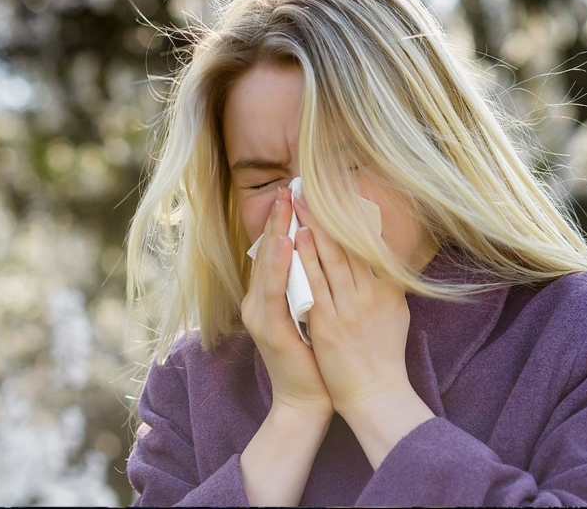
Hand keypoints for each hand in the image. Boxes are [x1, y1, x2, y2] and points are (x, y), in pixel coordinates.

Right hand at [241, 186, 332, 418]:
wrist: (308, 399)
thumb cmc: (316, 358)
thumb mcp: (313, 313)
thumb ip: (313, 285)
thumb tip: (329, 253)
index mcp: (268, 296)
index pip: (274, 251)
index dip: (282, 221)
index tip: (293, 193)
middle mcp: (257, 301)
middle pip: (266, 251)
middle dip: (277, 218)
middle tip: (287, 187)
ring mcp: (258, 314)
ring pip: (266, 264)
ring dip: (276, 232)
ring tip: (284, 204)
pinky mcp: (267, 327)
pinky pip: (272, 289)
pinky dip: (279, 263)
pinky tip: (287, 242)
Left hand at [293, 195, 433, 467]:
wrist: (375, 394)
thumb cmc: (383, 356)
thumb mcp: (395, 315)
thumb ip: (389, 286)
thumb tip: (386, 262)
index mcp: (387, 290)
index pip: (366, 246)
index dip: (349, 217)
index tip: (337, 192)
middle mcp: (370, 295)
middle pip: (345, 245)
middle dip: (325, 214)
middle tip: (309, 187)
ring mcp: (349, 308)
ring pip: (329, 258)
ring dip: (313, 228)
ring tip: (300, 203)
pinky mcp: (329, 323)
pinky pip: (314, 284)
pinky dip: (305, 259)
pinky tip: (296, 239)